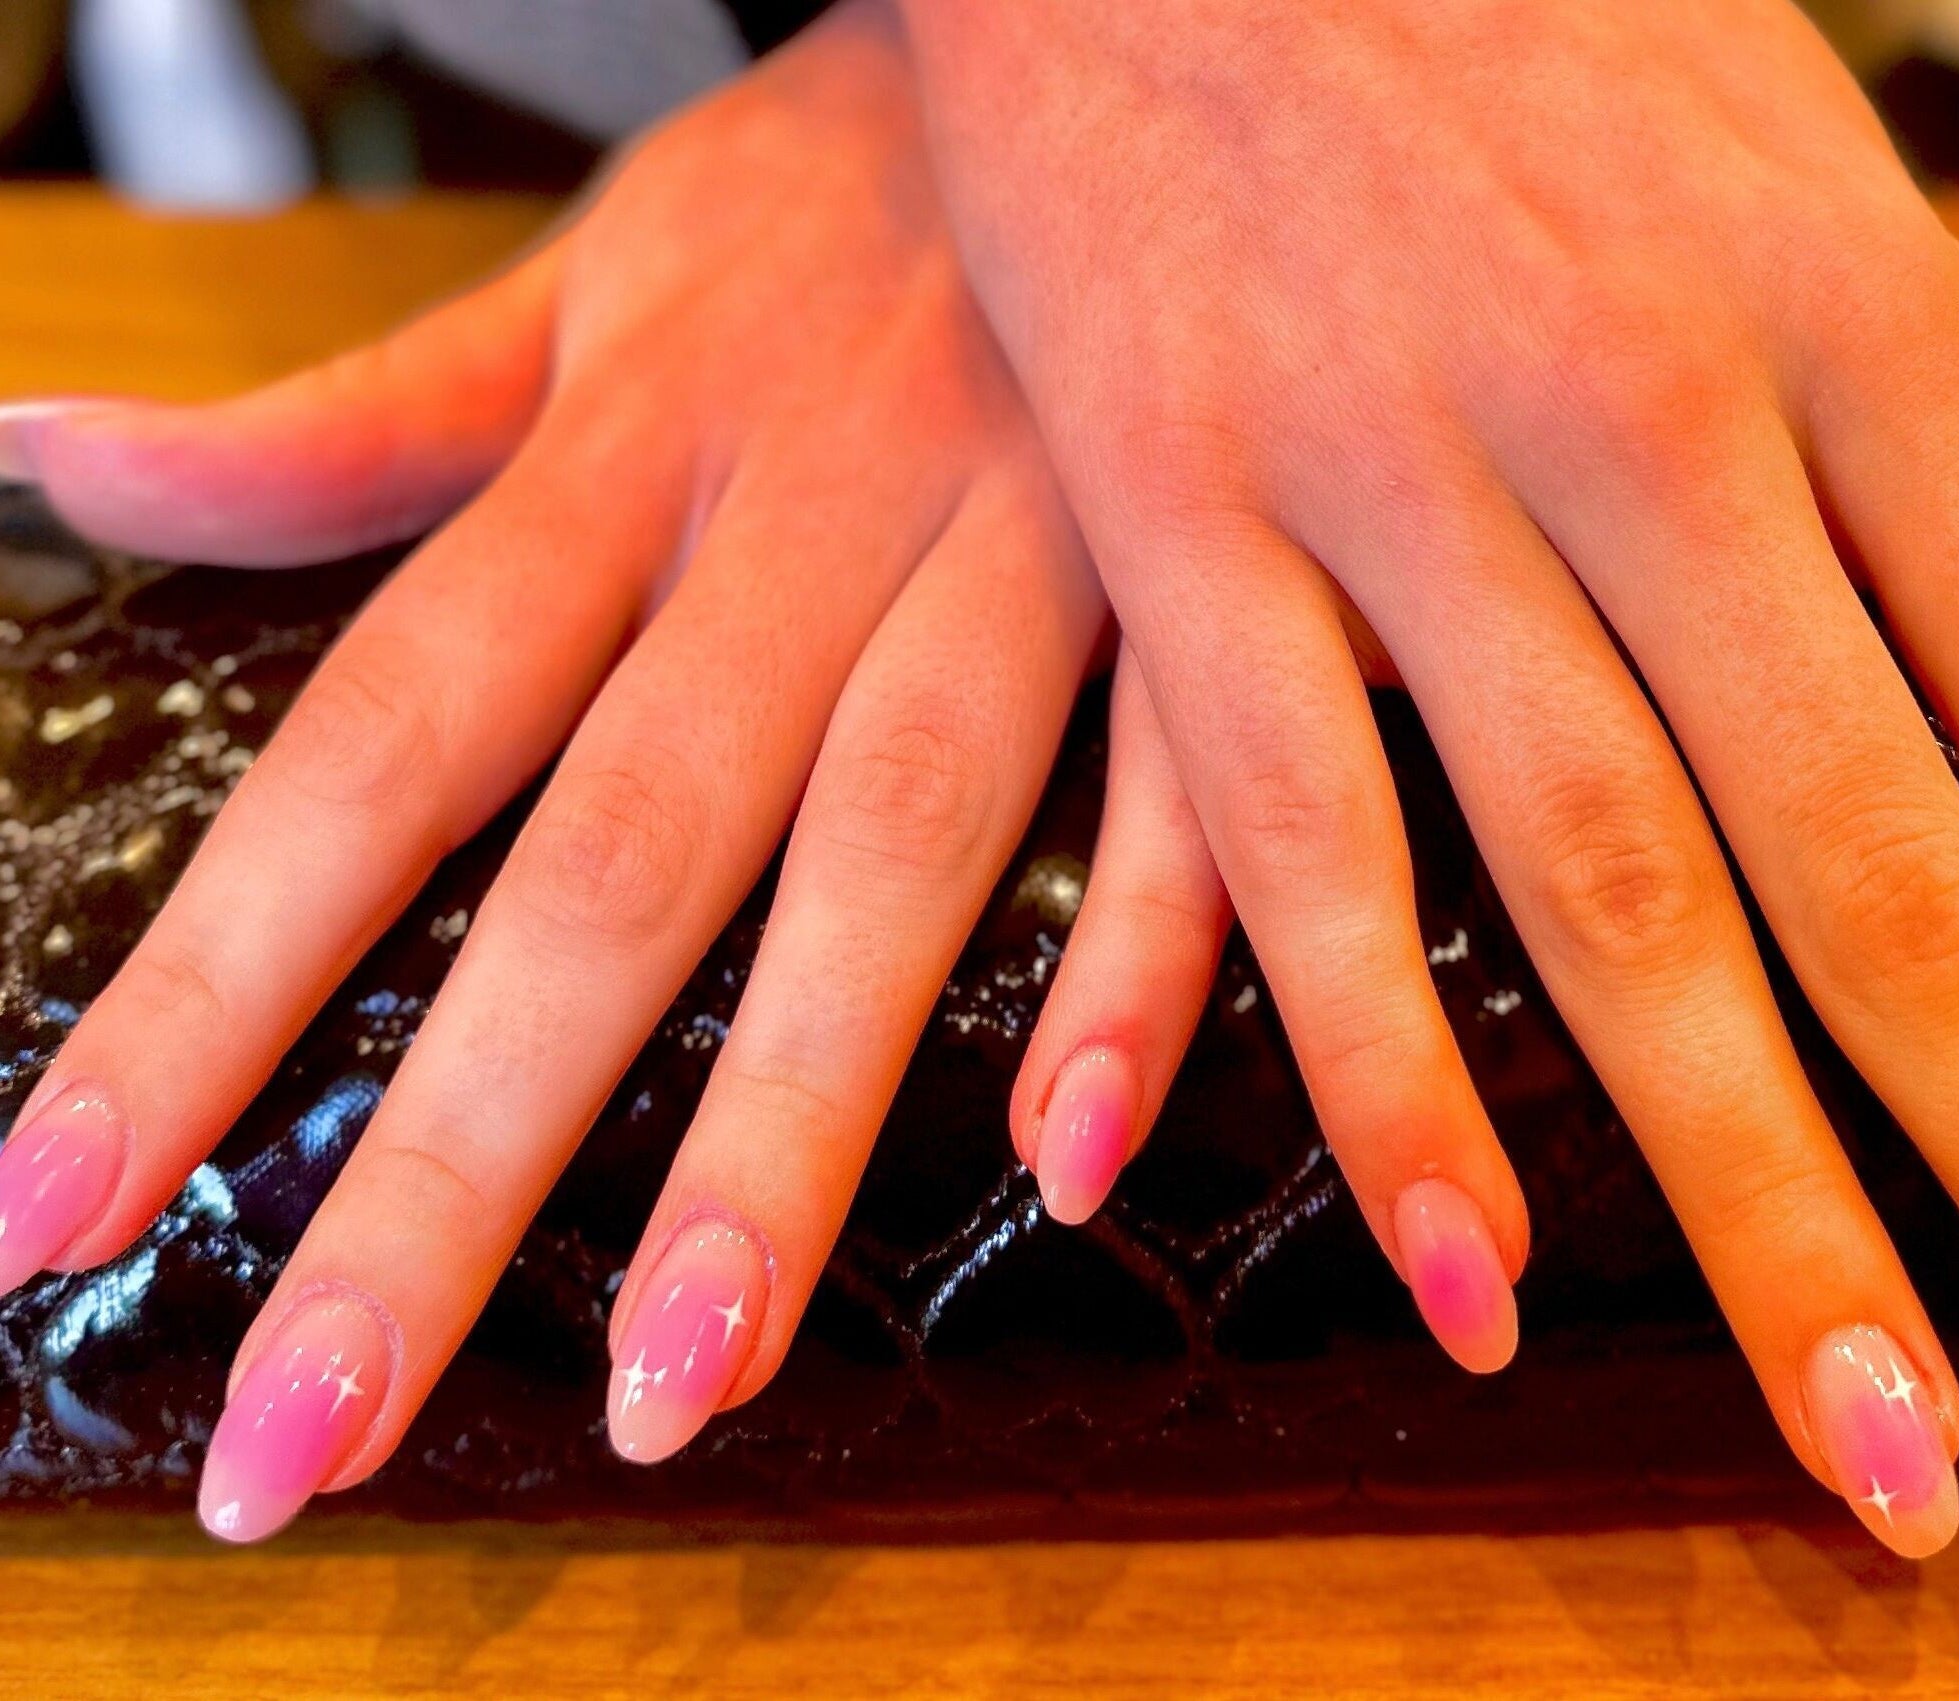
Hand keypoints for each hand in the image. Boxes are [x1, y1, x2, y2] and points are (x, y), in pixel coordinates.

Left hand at [0, 0, 1103, 1539]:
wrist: (1132, 23)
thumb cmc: (849, 185)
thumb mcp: (594, 267)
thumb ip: (361, 417)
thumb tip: (63, 464)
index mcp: (638, 453)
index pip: (380, 745)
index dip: (213, 985)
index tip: (59, 1210)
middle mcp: (810, 532)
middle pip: (608, 867)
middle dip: (454, 1164)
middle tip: (306, 1435)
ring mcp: (1026, 563)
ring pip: (887, 858)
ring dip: (782, 1124)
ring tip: (674, 1385)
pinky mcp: (1211, 594)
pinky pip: (1186, 793)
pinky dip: (1142, 963)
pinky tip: (1068, 1160)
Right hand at [901, 0, 1958, 1560]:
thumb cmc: (1519, 3)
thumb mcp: (1819, 161)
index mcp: (1841, 330)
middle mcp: (1646, 426)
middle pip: (1881, 870)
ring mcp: (1397, 483)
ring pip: (1611, 892)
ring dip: (1760, 1204)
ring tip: (1887, 1453)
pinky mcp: (1182, 521)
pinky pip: (1279, 834)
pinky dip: (1378, 1064)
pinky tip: (1474, 1273)